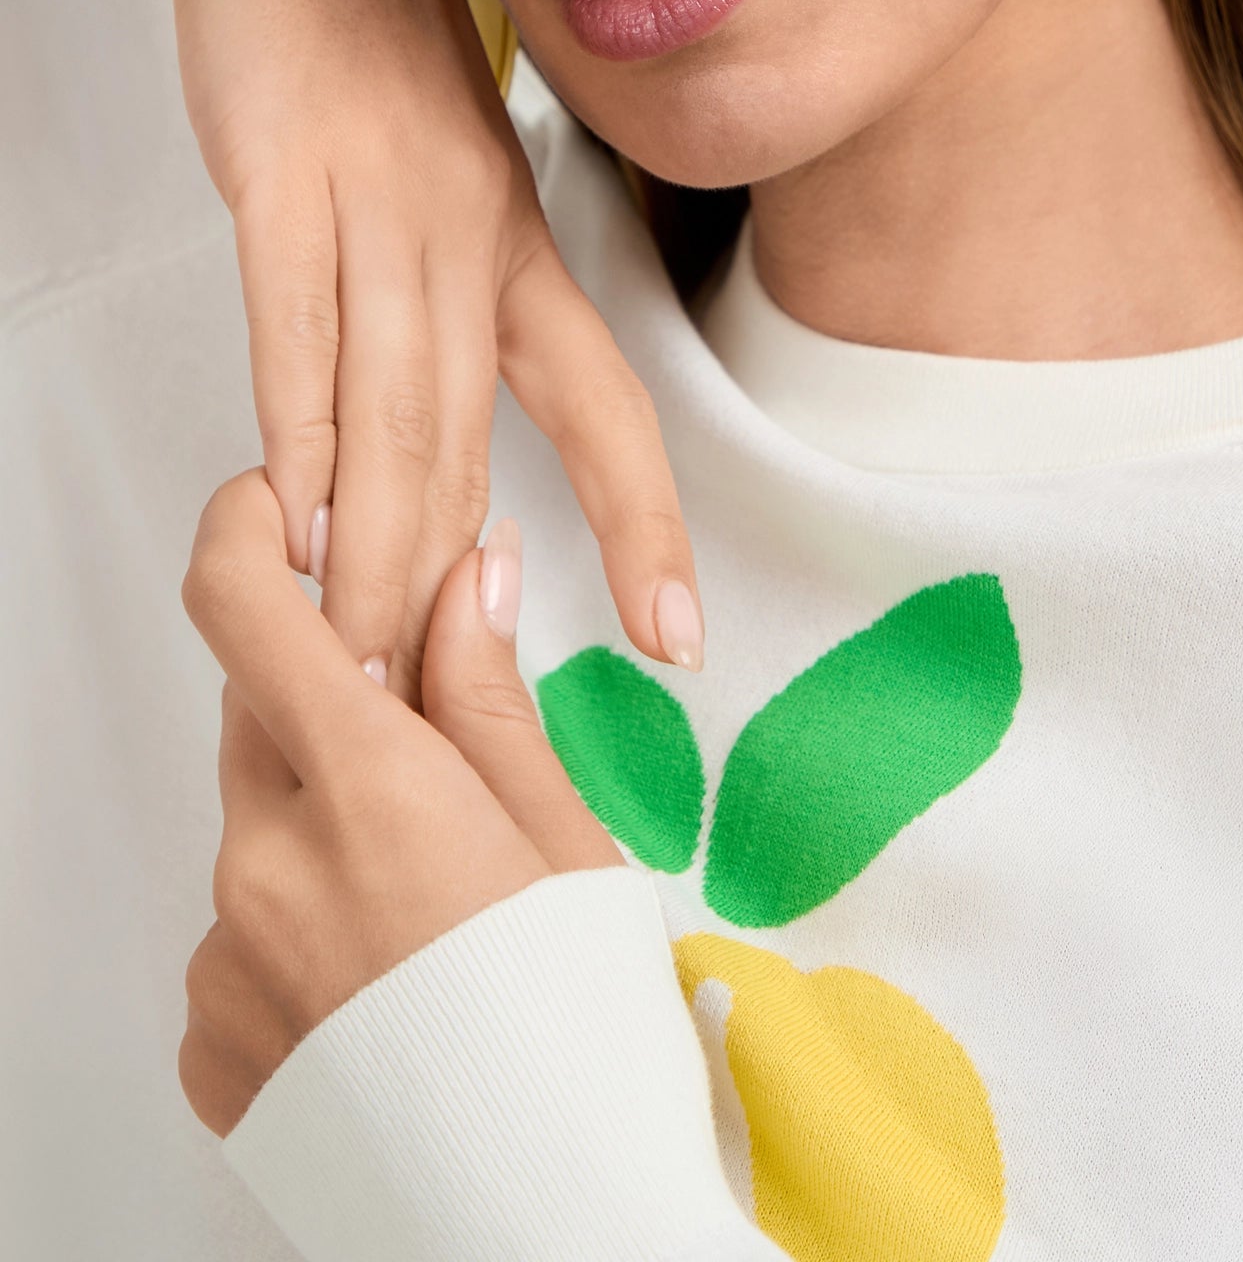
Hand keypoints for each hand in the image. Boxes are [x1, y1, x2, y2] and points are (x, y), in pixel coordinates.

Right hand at [169, 0, 702, 702]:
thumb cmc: (373, 35)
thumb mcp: (447, 167)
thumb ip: (448, 291)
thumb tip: (428, 432)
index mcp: (517, 237)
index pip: (603, 401)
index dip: (644, 522)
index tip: (679, 638)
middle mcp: (469, 232)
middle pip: (481, 434)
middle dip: (464, 583)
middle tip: (449, 717)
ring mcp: (377, 203)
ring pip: (394, 399)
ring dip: (381, 539)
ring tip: (366, 663)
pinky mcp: (282, 175)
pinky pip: (294, 320)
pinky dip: (296, 425)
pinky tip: (293, 515)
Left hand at [179, 468, 618, 1136]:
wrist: (551, 1227)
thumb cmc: (583, 1037)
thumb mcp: (566, 840)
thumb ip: (491, 696)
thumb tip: (466, 569)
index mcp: (367, 791)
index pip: (245, 606)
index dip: (246, 528)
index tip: (274, 502)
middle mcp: (266, 865)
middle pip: (259, 714)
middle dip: (333, 703)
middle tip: (433, 768)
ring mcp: (225, 960)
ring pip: (255, 829)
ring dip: (322, 829)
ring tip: (429, 916)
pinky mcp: (210, 1040)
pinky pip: (237, 937)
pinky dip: (300, 931)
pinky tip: (388, 984)